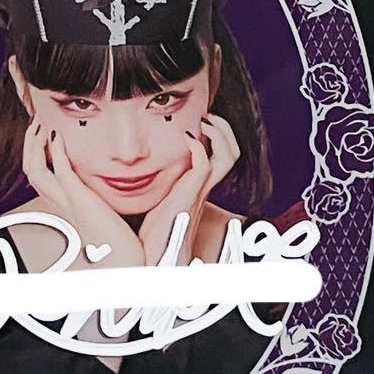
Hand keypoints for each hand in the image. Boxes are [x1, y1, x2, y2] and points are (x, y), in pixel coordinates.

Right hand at [21, 118, 144, 268]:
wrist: (125, 262)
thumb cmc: (119, 242)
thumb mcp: (103, 214)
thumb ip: (98, 199)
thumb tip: (104, 188)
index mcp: (64, 207)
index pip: (37, 176)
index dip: (34, 153)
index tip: (43, 133)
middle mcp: (60, 205)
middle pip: (29, 170)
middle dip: (30, 143)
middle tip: (36, 121)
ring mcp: (68, 204)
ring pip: (35, 170)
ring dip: (36, 144)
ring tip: (41, 124)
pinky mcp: (81, 203)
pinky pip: (60, 173)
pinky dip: (55, 153)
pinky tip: (58, 137)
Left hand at [138, 113, 240, 265]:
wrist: (154, 258)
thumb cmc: (153, 233)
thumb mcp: (158, 202)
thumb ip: (161, 186)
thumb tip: (141, 170)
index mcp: (199, 188)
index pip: (222, 156)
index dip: (219, 136)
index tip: (202, 121)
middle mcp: (204, 188)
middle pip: (232, 153)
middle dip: (225, 129)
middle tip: (208, 115)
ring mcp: (199, 191)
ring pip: (227, 156)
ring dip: (219, 133)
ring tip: (204, 120)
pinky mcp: (190, 195)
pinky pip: (204, 165)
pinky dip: (198, 146)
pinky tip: (185, 137)